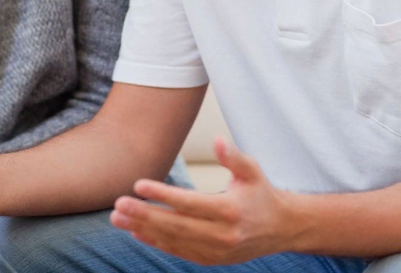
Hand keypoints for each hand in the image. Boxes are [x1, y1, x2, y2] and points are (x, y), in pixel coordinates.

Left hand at [110, 137, 292, 264]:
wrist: (282, 229)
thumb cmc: (262, 193)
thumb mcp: (253, 170)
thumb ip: (233, 156)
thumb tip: (217, 140)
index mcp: (230, 210)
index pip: (189, 203)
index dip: (163, 195)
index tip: (138, 185)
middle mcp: (222, 234)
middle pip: (176, 225)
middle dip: (144, 215)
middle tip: (118, 204)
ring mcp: (216, 250)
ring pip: (173, 240)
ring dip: (143, 229)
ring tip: (118, 218)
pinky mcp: (211, 259)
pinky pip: (179, 251)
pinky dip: (156, 242)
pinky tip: (137, 232)